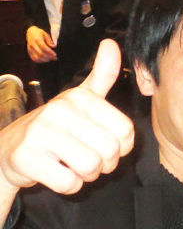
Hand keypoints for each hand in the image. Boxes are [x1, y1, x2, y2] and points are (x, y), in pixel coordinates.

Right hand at [0, 40, 134, 197]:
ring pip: (90, 167)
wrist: (8, 149)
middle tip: (91, 161)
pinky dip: (70, 185)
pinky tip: (60, 174)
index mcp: (81, 96)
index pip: (126, 130)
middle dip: (105, 164)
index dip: (122, 146)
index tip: (107, 145)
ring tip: (75, 167)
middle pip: (109, 150)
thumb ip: (103, 74)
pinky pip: (69, 182)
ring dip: (87, 176)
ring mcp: (41, 132)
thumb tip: (111, 43)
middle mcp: (61, 109)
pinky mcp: (27, 157)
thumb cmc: (56, 125)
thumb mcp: (81, 98)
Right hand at [26, 26, 56, 62]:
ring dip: (45, 60)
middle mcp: (32, 45)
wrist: (30, 33)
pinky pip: (34, 59)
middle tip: (55, 58)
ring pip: (37, 58)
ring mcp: (30, 49)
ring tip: (51, 59)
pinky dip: (40, 61)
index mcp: (37, 39)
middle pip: (40, 54)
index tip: (55, 55)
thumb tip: (54, 47)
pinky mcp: (29, 52)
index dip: (50, 52)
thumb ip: (49, 41)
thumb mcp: (46, 34)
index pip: (43, 47)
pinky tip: (46, 60)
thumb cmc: (39, 33)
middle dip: (49, 57)